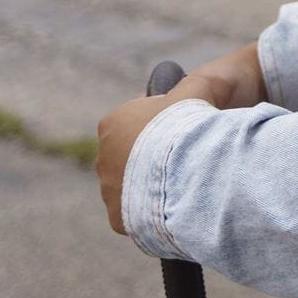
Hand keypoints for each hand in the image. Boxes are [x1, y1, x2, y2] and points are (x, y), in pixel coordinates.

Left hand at [94, 48, 259, 236]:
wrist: (185, 169)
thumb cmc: (187, 126)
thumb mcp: (193, 91)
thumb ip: (189, 85)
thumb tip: (195, 78)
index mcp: (113, 123)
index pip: (135, 123)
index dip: (162, 126)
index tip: (183, 132)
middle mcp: (102, 157)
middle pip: (130, 156)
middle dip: (152, 159)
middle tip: (185, 160)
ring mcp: (108, 190)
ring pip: (131, 187)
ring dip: (151, 186)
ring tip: (182, 185)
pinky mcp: (117, 219)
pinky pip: (135, 214)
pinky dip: (151, 213)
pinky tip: (174, 205)